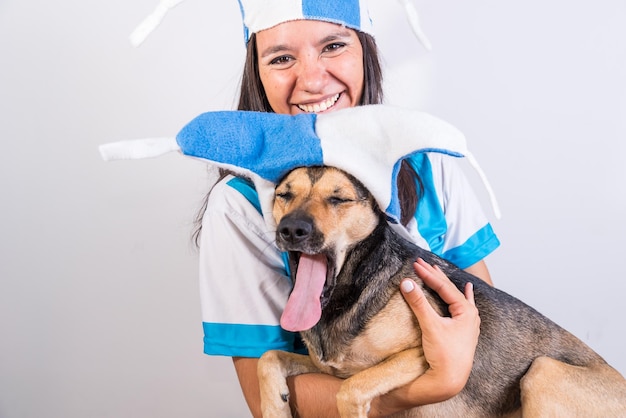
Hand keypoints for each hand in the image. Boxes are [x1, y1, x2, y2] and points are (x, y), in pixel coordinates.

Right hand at [399, 258, 479, 399]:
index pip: (444, 287)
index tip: (416, 263)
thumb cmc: (444, 355)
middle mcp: (470, 316)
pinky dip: (463, 298)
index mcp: (466, 311)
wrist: (450, 380)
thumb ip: (419, 303)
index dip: (429, 274)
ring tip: (441, 272)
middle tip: (422, 263)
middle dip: (435, 276)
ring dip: (446, 285)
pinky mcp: (463, 332)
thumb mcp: (430, 326)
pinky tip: (468, 291)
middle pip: (451, 290)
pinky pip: (464, 308)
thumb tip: (407, 282)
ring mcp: (468, 324)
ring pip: (456, 297)